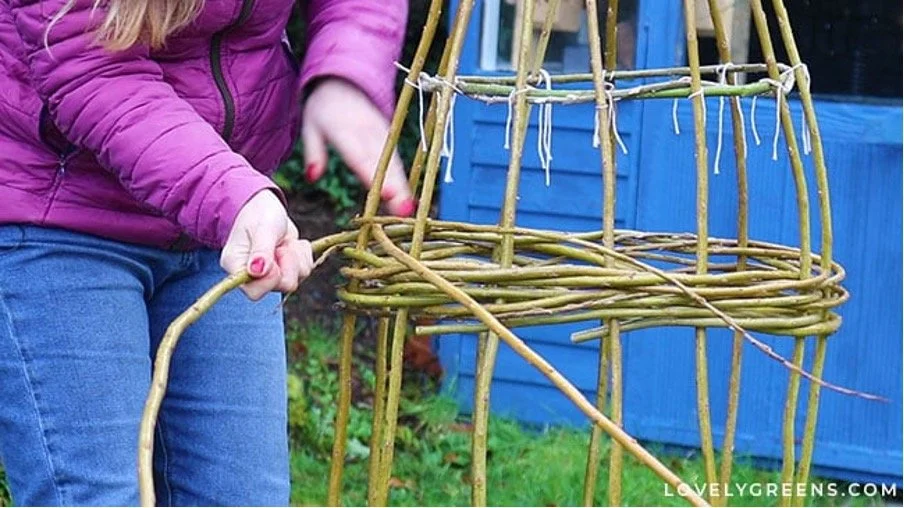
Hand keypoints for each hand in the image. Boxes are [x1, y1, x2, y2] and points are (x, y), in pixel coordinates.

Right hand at [220, 190, 313, 299]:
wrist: (266, 208)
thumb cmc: (258, 214)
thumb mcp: (262, 228)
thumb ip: (261, 250)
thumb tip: (258, 272)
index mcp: (236, 266)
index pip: (254, 292)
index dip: (272, 278)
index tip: (276, 255)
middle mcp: (253, 276)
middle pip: (282, 286)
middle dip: (289, 262)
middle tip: (281, 245)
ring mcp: (271, 276)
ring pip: (297, 278)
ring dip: (296, 256)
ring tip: (284, 241)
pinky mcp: (287, 272)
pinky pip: (305, 269)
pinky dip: (303, 254)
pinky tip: (291, 243)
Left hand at [302, 78, 415, 216]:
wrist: (344, 80)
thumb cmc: (323, 108)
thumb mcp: (310, 126)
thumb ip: (313, 152)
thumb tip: (311, 177)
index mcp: (344, 129)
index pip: (359, 155)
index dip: (373, 175)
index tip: (387, 193)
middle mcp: (366, 131)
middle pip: (382, 162)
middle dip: (395, 186)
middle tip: (404, 210)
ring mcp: (380, 132)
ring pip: (393, 161)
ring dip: (402, 185)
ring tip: (408, 209)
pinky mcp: (388, 135)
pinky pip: (396, 158)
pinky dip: (402, 178)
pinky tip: (407, 198)